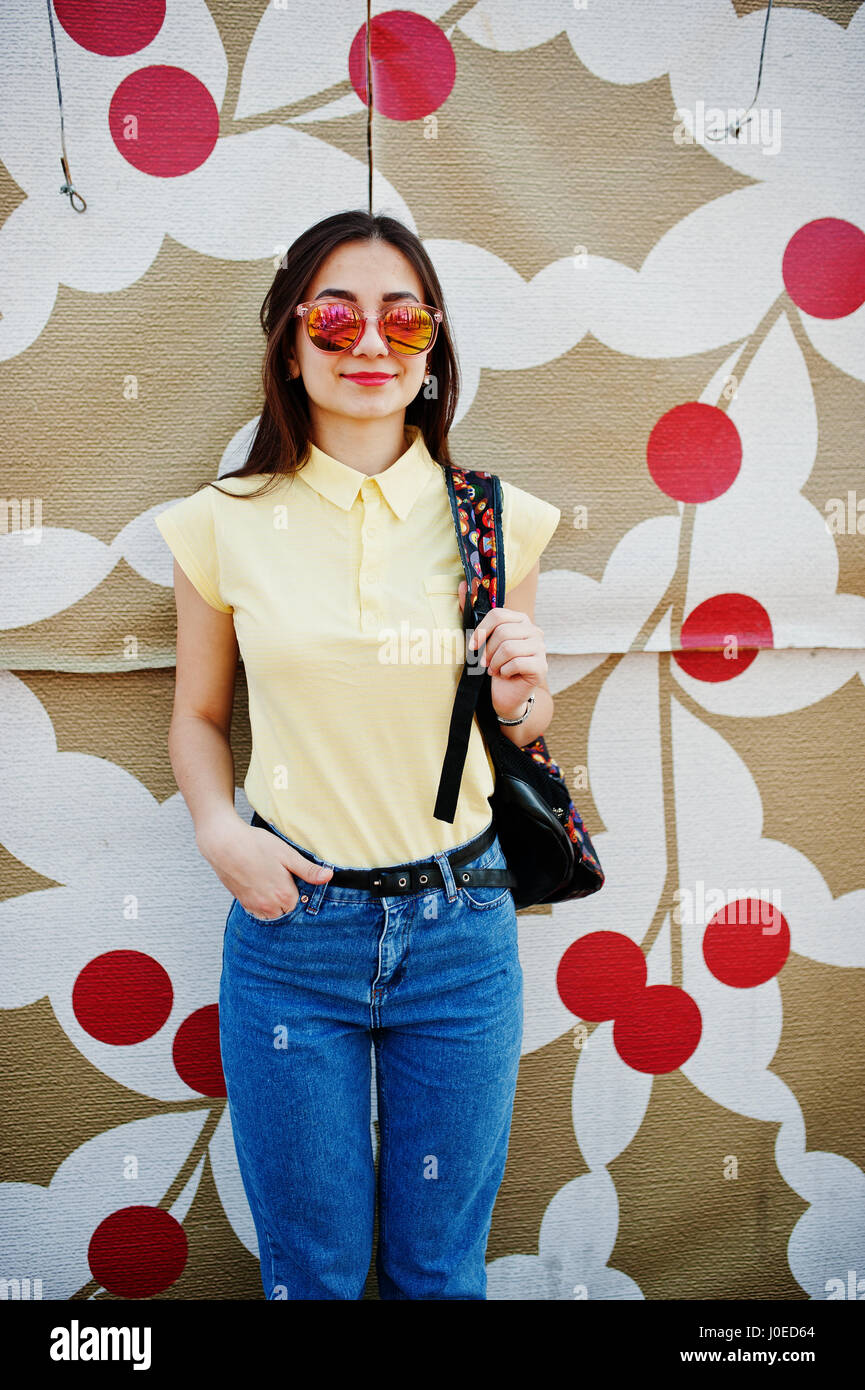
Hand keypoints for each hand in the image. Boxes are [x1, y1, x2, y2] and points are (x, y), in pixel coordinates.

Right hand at [197, 815, 332, 918]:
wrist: (224, 843)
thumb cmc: (256, 845)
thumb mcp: (287, 854)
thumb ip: (308, 870)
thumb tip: (329, 876)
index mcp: (284, 895)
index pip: (301, 904)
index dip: (300, 891)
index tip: (294, 879)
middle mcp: (269, 906)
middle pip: (286, 912)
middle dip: (287, 901)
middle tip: (282, 879)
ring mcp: (253, 905)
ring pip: (271, 914)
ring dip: (274, 905)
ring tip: (271, 883)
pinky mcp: (241, 902)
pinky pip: (256, 911)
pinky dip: (261, 904)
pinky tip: (259, 886)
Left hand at [457, 579, 547, 718]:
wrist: (504, 695)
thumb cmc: (492, 665)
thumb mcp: (479, 638)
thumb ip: (471, 611)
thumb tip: (464, 583)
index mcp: (520, 620)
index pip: (498, 614)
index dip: (481, 631)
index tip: (472, 646)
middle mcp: (534, 631)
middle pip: (503, 632)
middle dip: (488, 651)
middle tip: (485, 663)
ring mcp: (541, 649)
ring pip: (509, 648)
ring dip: (495, 663)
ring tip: (494, 670)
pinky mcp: (541, 666)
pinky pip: (516, 663)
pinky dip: (504, 672)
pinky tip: (505, 675)